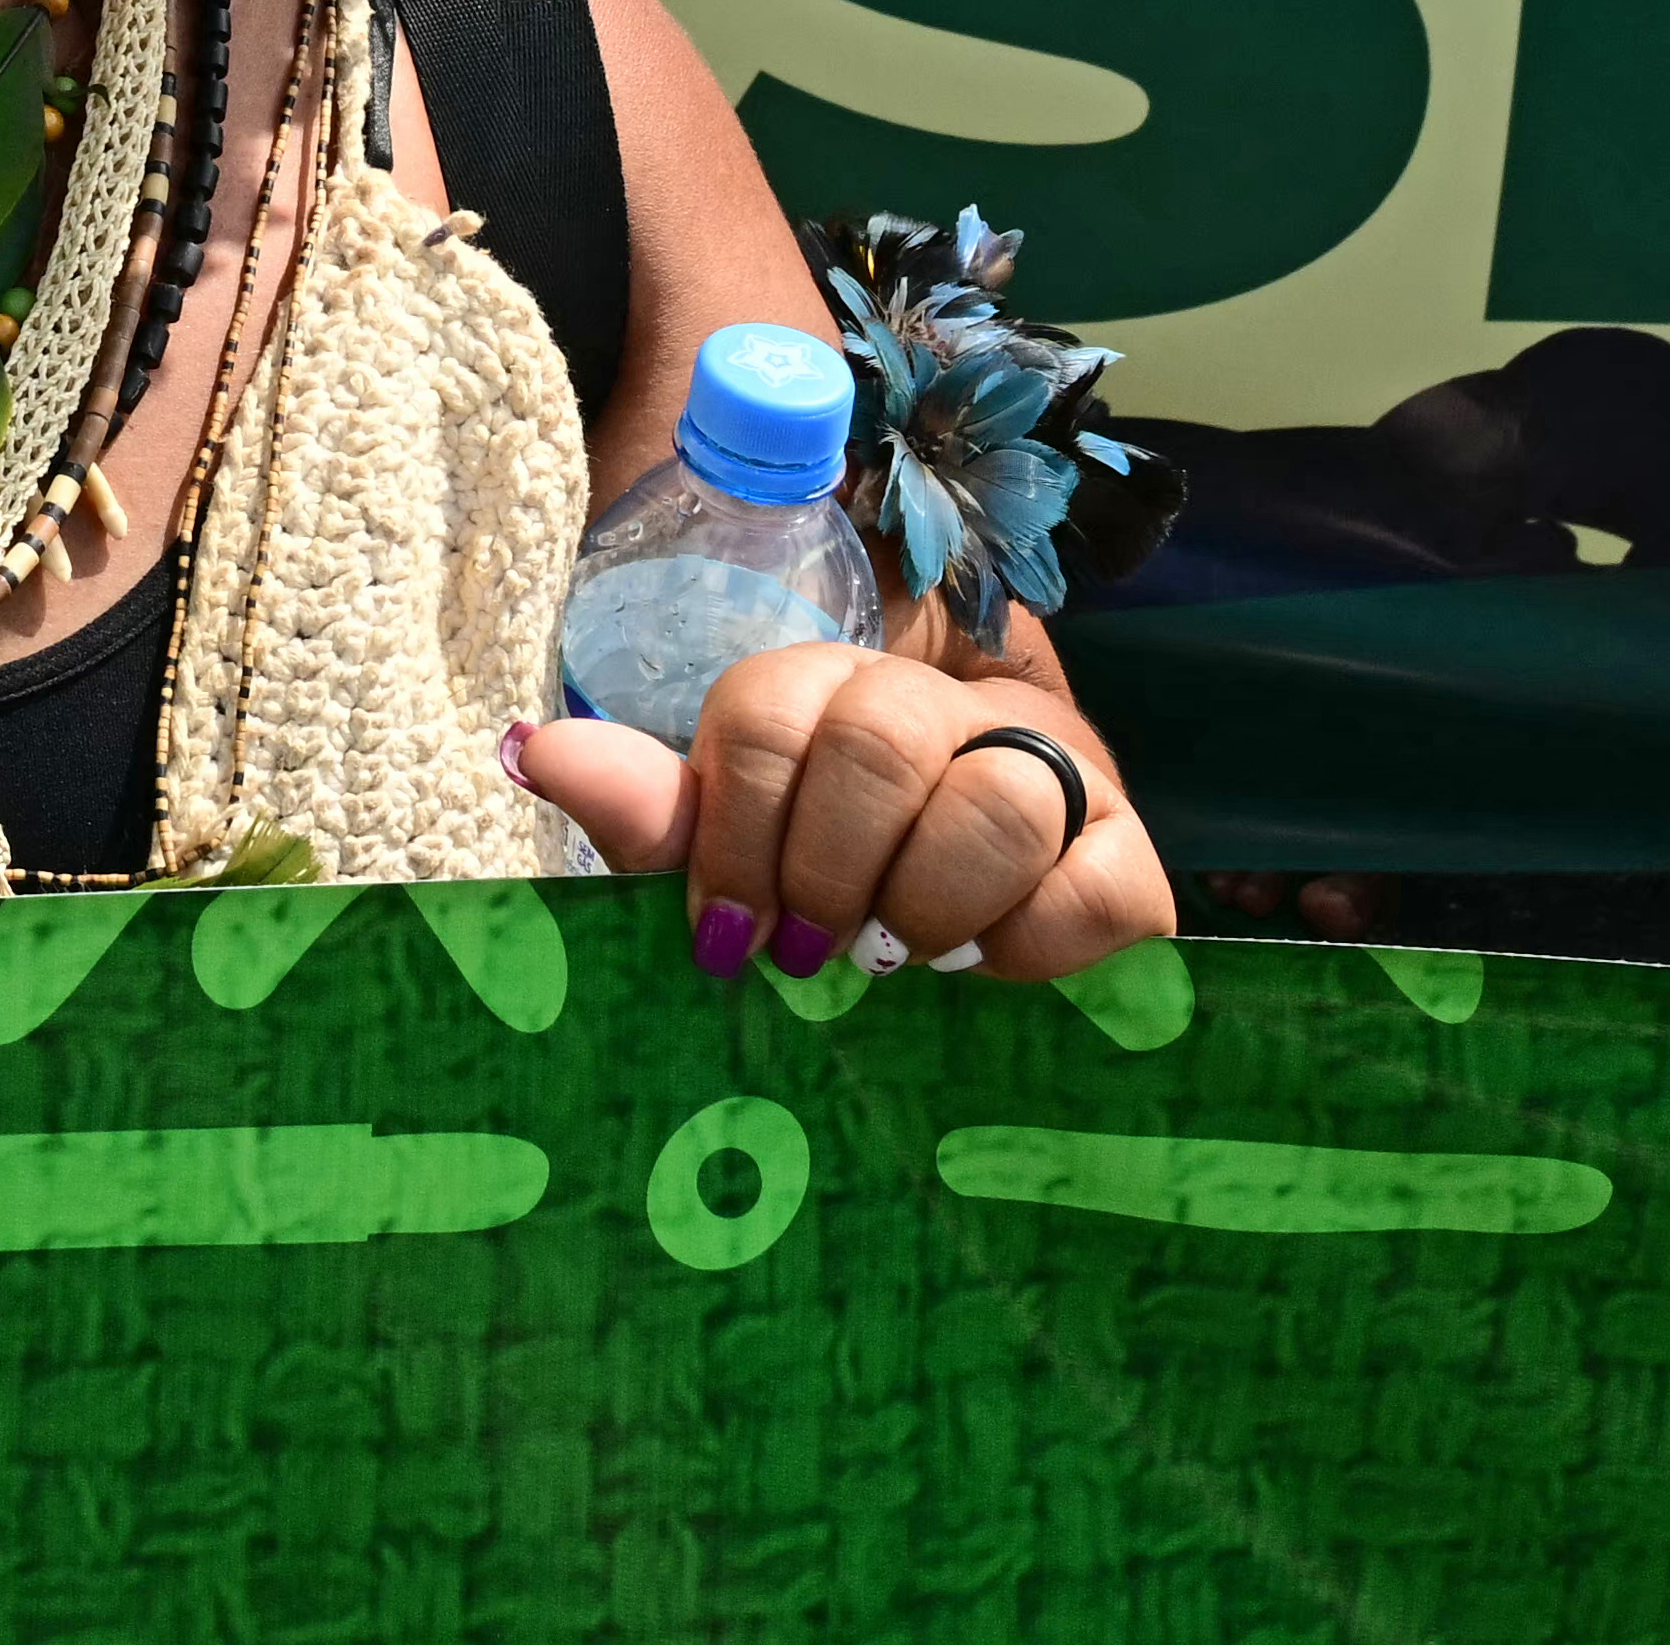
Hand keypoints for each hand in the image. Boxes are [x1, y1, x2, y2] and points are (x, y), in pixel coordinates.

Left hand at [514, 642, 1175, 983]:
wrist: (992, 969)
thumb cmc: (839, 904)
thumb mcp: (740, 863)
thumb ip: (655, 816)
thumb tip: (539, 755)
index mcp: (840, 696)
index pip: (772, 708)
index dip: (736, 825)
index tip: (725, 933)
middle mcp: (951, 713)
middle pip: (881, 732)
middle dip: (826, 864)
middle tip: (812, 952)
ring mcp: (1056, 777)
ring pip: (1001, 795)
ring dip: (928, 899)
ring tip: (900, 963)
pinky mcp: (1131, 865)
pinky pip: (1098, 884)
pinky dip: (1031, 942)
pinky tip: (990, 974)